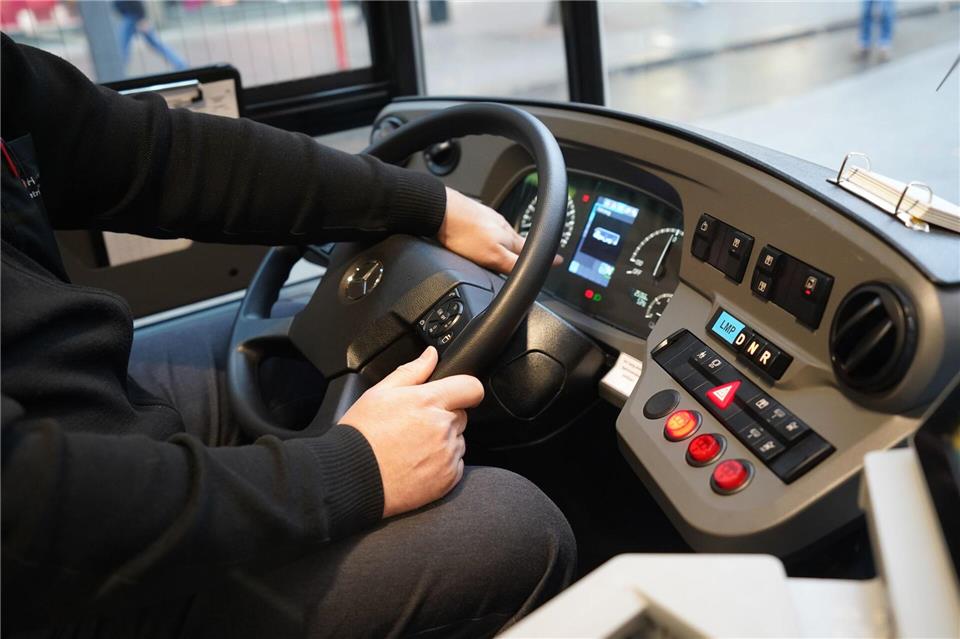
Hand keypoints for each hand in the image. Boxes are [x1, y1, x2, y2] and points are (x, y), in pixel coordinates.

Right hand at [339, 346, 483, 517]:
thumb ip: (411, 371)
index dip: (465, 389)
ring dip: (443, 442)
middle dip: (444, 417)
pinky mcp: (448, 478)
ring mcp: (447, 454)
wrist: (353, 477)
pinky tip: (417, 465)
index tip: (456, 395)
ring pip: (457, 441)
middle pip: (460, 415)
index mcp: (429, 401)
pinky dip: (442, 465)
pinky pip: (455, 465)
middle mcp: (443, 427)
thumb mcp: (379, 393)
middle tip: (415, 426)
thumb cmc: (362, 436)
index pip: (471, 387)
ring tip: (412, 448)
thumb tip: (431, 356)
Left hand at [438, 187, 560, 273]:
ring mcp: (488, 220)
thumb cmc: (464, 233)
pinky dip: (494, 236)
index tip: (558, 261)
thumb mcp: (492, 257)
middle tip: (536, 255)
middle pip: (518, 242)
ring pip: (504, 235)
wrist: (441, 209)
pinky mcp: (474, 216)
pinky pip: (490, 229)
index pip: (531, 251)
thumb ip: (512, 266)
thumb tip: (532, 277)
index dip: (545, 258)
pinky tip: (488, 239)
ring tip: (515, 249)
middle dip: (527, 250)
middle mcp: (502, 228)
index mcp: (509, 239)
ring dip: (511, 243)